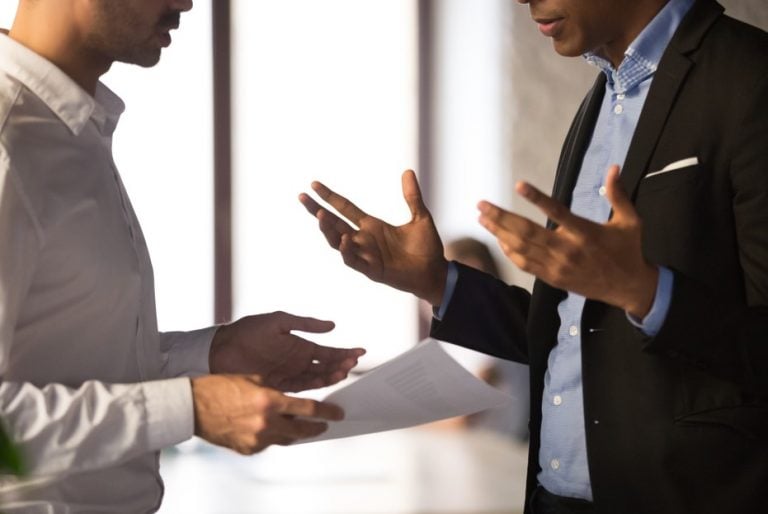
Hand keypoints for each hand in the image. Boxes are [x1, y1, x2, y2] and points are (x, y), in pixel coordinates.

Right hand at [191, 374, 342, 453]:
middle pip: (303, 430)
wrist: (194, 406)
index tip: (337, 414)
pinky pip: (269, 444)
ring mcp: (257, 439)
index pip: (309, 409)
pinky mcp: (248, 449)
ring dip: (295, 432)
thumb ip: (278, 390)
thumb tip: (295, 400)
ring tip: (301, 426)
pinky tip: (272, 428)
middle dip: (316, 427)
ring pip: (287, 439)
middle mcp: (266, 422)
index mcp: (270, 401)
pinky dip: (273, 436)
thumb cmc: (220, 388)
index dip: (327, 412)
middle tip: (324, 424)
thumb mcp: (255, 379)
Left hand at [210, 312, 364, 391]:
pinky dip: (316, 389)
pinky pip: (302, 389)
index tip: (359, 352)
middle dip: (342, 365)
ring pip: (317, 379)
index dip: (344, 352)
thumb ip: (305, 324)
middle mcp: (297, 362)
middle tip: (353, 364)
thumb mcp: (278, 322)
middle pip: (326, 367)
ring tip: (344, 372)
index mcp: (299, 346)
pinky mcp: (279, 387)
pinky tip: (327, 387)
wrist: (220, 351)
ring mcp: (289, 376)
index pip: (327, 351)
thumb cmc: (246, 332)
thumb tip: (332, 325)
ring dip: (332, 376)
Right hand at [299, 170, 448, 305]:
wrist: (435, 272)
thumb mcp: (420, 217)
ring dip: (328, 230)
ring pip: (338, 242)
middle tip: (302, 197)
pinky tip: (346, 239)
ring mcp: (366, 255)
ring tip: (320, 215)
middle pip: (334, 223)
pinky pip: (354, 261)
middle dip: (317, 211)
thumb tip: (407, 171)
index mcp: (372, 226)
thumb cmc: (426, 248)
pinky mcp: (373, 270)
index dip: (330, 197)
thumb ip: (412, 196)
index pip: (344, 208)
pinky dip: (348, 251)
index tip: (314, 185)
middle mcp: (364, 239)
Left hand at [478, 165, 658, 317]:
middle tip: (482, 204)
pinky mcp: (553, 278)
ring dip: (499, 232)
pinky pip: (525, 264)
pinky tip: (499, 238)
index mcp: (586, 233)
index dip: (537, 198)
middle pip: (528, 232)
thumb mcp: (630, 221)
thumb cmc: (628, 250)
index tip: (518, 185)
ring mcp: (558, 266)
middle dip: (501, 217)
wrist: (628, 288)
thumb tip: (614, 167)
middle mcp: (568, 250)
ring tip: (482, 217)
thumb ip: (618, 194)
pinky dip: (510, 251)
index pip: (557, 212)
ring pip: (522, 248)